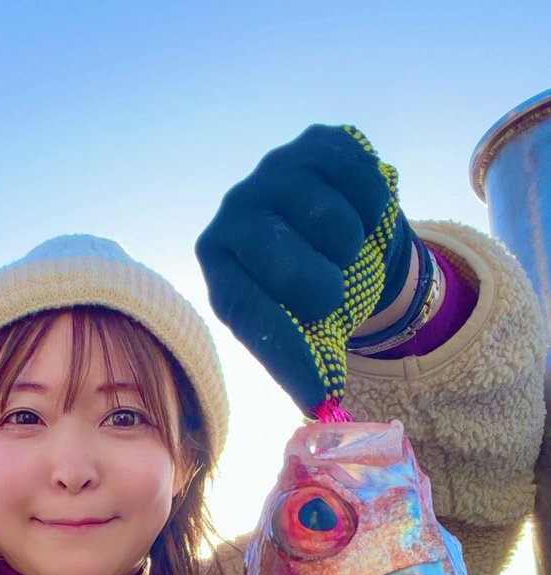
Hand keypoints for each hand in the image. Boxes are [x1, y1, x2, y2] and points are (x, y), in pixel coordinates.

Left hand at [195, 124, 412, 412]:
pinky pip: (358, 179)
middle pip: (284, 259)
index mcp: (221, 270)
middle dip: (323, 290)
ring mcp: (271, 172)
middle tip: (332, 294)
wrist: (340, 230)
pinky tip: (359, 214)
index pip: (249, 314)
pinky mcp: (313, 143)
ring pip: (327, 218)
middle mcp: (233, 215)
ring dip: (351, 246)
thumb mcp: (305, 329)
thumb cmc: (314, 292)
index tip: (318, 393)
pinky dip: (373, 207)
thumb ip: (310, 363)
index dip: (287, 356)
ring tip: (342, 250)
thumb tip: (324, 410)